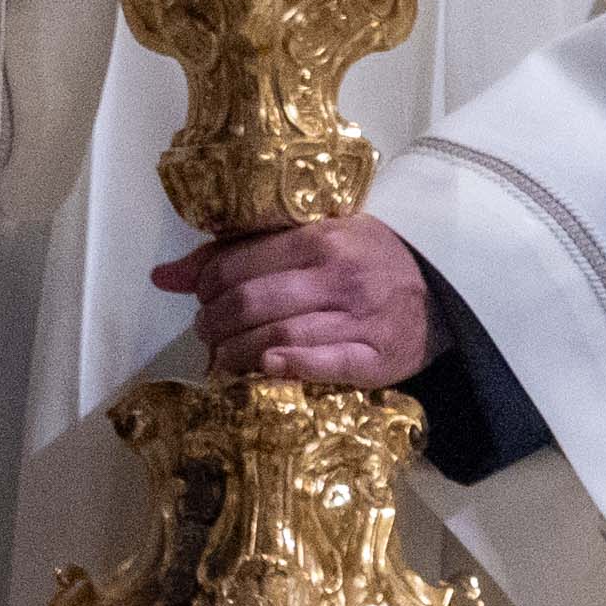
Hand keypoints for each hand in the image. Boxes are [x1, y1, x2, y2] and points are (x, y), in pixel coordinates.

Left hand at [162, 212, 437, 388]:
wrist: (443, 292)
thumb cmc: (367, 261)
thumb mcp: (314, 239)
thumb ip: (240, 252)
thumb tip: (162, 276)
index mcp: (323, 236)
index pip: (239, 263)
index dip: (206, 286)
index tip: (204, 298)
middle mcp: (341, 275)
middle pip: (249, 303)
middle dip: (213, 323)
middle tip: (208, 332)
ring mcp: (361, 318)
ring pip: (275, 338)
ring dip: (234, 354)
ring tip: (225, 357)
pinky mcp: (376, 358)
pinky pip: (322, 366)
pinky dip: (285, 368)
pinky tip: (264, 369)